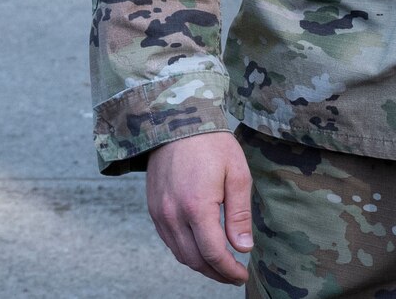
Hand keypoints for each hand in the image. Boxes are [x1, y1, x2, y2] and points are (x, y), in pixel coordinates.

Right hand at [146, 132, 252, 284]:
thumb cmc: (211, 143)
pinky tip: (200, 247)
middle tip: (233, 274)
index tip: (242, 275)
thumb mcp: (236, 175)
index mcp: (196, 206)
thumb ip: (239, 215)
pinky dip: (185, 250)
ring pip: (179, 253)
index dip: (229, 271)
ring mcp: (159, 211)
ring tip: (219, 265)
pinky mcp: (152, 206)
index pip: (213, 254)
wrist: (175, 119)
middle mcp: (172, 213)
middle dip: (216, 273)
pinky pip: (168, 239)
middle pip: (194, 259)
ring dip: (200, 265)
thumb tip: (243, 248)